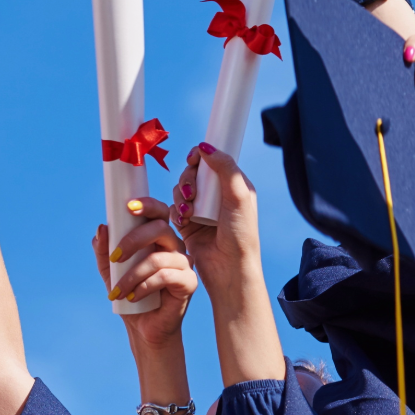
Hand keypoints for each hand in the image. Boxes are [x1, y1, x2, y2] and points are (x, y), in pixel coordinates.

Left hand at [92, 197, 196, 351]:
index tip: (128, 207)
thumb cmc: (130, 294)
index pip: (159, 213)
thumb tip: (102, 228)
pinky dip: (144, 286)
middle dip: (133, 240)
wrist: (144, 328)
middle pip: (160, 229)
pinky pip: (165, 277)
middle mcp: (174, 246)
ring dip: (132, 274)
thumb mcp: (111, 271)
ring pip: (158, 258)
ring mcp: (184, 264)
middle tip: (115, 257)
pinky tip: (133, 296)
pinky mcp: (189, 282)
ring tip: (118, 290)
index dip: (147, 205)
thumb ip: (104, 250)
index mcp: (159, 238)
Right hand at [168, 144, 263, 301]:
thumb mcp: (239, 197)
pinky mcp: (188, 224)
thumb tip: (205, 146)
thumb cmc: (240, 234)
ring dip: (181, 196)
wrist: (229, 269)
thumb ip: (225, 168)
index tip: (193, 159)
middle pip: (193, 173)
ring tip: (188, 212)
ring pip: (181, 189)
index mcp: (234, 186)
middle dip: (188, 180)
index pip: (213, 161)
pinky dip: (175, 211)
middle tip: (191, 194)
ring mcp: (202, 209)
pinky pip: (173, 207)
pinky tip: (183, 220)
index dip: (200, 157)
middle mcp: (217, 196)